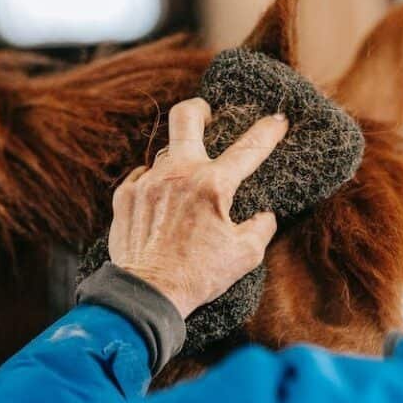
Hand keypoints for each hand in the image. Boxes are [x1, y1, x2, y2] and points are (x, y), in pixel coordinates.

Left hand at [108, 98, 287, 318]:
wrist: (147, 293)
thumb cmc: (198, 276)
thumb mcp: (245, 255)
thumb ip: (261, 227)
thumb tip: (263, 216)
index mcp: (212, 185)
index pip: (248, 148)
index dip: (268, 131)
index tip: (278, 120)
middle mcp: (177, 174)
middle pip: (186, 116)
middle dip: (200, 109)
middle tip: (207, 115)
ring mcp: (147, 182)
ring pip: (164, 154)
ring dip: (178, 163)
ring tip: (184, 185)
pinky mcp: (124, 196)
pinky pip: (142, 178)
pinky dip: (154, 186)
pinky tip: (160, 204)